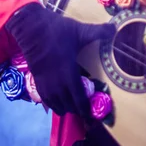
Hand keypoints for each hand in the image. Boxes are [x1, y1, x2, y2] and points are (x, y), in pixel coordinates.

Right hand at [7, 3, 114, 118]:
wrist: (30, 28)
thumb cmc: (56, 30)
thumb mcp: (79, 30)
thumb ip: (98, 31)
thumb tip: (115, 28)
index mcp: (69, 73)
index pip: (79, 99)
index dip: (86, 110)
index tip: (92, 117)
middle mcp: (57, 83)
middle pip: (68, 105)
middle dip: (77, 110)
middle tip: (85, 113)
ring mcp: (46, 82)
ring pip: (56, 104)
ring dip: (65, 108)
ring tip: (72, 109)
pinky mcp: (37, 79)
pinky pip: (45, 99)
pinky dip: (52, 104)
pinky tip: (56, 104)